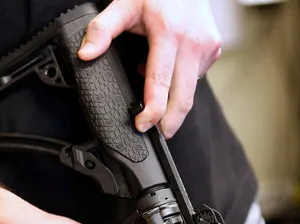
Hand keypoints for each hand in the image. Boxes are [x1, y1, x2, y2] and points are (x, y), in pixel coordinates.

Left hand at [78, 0, 221, 137]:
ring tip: (156, 101)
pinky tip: (168, 75)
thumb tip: (86, 55)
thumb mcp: (124, 4)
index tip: (142, 126)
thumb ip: (102, 30)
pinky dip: (180, 84)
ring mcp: (207, 47)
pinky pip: (196, 77)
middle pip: (183, 97)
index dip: (153, 110)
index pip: (161, 81)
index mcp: (169, 34)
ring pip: (190, 90)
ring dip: (173, 103)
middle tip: (156, 135)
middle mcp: (192, 43)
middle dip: (169, 122)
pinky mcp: (214, 49)